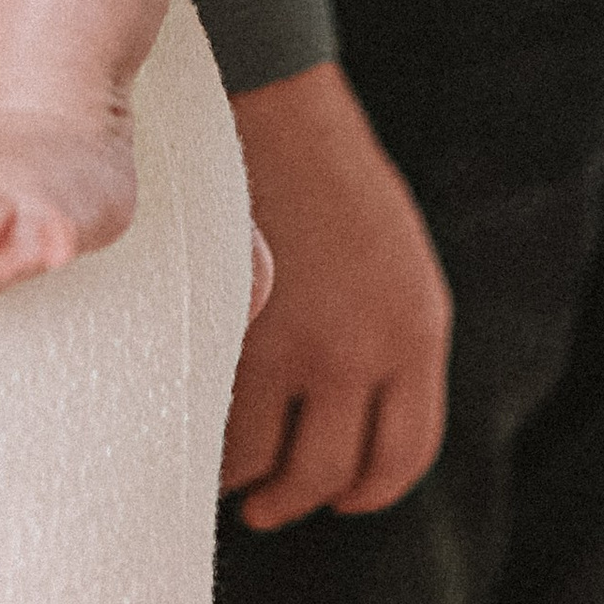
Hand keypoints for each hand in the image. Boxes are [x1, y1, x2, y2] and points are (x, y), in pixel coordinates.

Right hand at [223, 59, 449, 526]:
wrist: (268, 101)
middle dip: (295, 498)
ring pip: (263, 467)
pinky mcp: (231, 337)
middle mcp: (362, 352)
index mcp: (414, 331)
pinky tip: (189, 429)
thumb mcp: (392, 261)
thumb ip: (386, 342)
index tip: (342, 497)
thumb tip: (352, 421)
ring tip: (221, 470)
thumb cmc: (324, 173)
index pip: (403, 455)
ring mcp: (292, 348)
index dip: (369, 490)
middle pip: (329, 474)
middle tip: (267, 502)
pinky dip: (201, 446)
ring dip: (242, 480)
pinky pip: (216, 433)